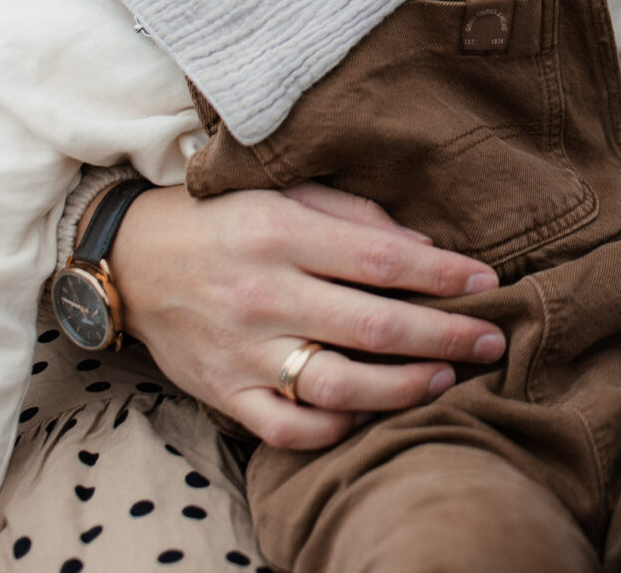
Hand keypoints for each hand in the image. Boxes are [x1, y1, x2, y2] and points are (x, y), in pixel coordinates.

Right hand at [109, 181, 505, 450]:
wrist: (129, 258)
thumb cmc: (223, 218)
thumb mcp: (284, 192)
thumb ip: (354, 216)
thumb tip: (425, 248)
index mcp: (281, 234)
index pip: (382, 260)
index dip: (443, 275)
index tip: (487, 282)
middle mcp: (262, 295)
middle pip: (374, 327)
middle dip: (445, 337)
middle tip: (491, 341)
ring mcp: (241, 351)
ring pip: (338, 387)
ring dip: (402, 388)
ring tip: (443, 378)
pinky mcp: (222, 392)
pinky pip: (288, 428)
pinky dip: (335, 428)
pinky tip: (369, 413)